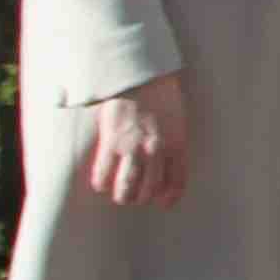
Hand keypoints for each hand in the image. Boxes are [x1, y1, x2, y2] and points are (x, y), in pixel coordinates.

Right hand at [83, 74, 188, 210]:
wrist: (140, 76)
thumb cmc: (161, 96)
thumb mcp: (178, 121)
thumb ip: (174, 143)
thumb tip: (167, 164)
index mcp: (177, 145)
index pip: (177, 182)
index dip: (169, 197)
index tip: (163, 203)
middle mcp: (157, 151)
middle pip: (149, 191)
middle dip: (141, 198)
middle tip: (134, 196)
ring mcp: (133, 148)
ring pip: (126, 189)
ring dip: (122, 196)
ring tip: (118, 195)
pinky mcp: (111, 142)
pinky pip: (103, 175)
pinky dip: (101, 184)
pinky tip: (101, 182)